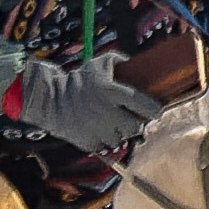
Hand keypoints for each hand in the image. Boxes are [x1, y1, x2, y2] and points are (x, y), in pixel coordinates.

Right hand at [17, 51, 162, 153]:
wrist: (51, 100)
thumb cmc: (78, 80)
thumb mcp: (99, 63)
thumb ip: (120, 61)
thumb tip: (137, 64)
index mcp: (112, 92)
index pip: (143, 104)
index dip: (154, 109)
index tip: (157, 111)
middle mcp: (107, 113)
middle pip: (135, 127)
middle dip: (136, 123)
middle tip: (131, 118)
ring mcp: (99, 130)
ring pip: (122, 138)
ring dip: (121, 132)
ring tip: (112, 123)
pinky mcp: (90, 143)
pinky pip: (108, 147)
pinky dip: (107, 140)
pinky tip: (101, 130)